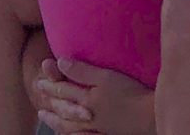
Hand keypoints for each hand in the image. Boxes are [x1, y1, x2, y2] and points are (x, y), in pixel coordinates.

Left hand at [35, 57, 154, 134]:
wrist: (149, 116)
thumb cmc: (131, 94)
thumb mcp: (107, 77)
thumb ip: (83, 70)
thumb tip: (60, 61)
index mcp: (87, 98)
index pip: (64, 90)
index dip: (51, 84)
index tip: (40, 80)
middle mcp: (87, 114)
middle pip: (64, 108)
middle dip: (50, 102)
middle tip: (40, 99)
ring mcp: (96, 126)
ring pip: (69, 125)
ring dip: (55, 121)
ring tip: (46, 118)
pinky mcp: (106, 133)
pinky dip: (72, 134)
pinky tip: (70, 134)